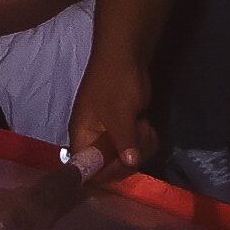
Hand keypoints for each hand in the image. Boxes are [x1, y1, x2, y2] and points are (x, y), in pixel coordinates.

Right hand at [66, 48, 158, 178]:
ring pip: (126, 158)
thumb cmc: (116, 84)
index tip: (125, 163)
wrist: (126, 56)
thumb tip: (131, 163)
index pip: (87, 170)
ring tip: (144, 126)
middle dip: (130, 157)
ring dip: (141, 147)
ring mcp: (109, 135)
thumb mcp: (120, 115)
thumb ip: (124, 142)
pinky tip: (147, 125)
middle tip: (139, 137)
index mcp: (82, 137)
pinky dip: (145, 140)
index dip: (106, 173)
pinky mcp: (124, 130)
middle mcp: (92, 140)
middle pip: (110, 168)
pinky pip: (135, 147)